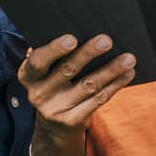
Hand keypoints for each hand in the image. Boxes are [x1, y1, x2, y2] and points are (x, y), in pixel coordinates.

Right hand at [19, 34, 134, 132]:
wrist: (53, 126)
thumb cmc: (53, 84)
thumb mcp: (44, 71)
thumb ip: (54, 54)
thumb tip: (81, 29)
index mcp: (27, 75)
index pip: (38, 61)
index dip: (54, 49)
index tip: (72, 38)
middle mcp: (38, 93)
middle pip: (67, 70)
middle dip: (88, 54)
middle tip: (106, 40)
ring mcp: (56, 110)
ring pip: (88, 86)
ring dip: (110, 70)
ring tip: (128, 58)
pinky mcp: (73, 121)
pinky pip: (98, 100)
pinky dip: (115, 85)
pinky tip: (127, 73)